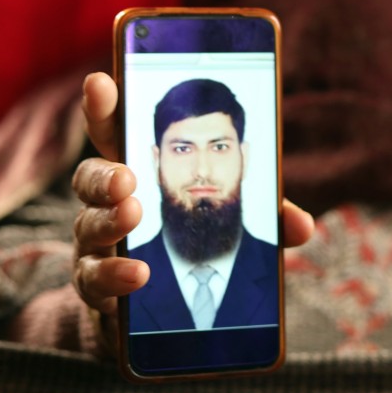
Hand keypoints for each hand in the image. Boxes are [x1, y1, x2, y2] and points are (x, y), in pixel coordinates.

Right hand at [71, 72, 313, 356]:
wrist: (161, 310)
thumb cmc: (194, 240)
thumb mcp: (234, 219)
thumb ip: (265, 216)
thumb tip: (303, 226)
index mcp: (141, 169)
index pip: (116, 131)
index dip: (105, 106)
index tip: (102, 82)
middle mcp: (109, 201)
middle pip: (89, 177)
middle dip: (106, 174)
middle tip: (128, 179)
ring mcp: (97, 243)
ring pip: (87, 224)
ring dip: (110, 220)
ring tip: (132, 216)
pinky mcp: (97, 285)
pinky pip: (93, 278)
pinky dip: (115, 273)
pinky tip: (137, 275)